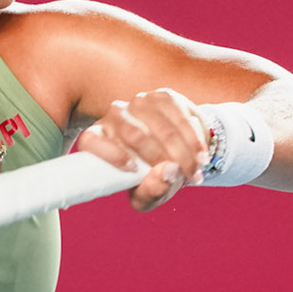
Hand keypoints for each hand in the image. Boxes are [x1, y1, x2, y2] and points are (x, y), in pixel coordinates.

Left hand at [74, 87, 210, 210]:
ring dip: (182, 152)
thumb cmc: (153, 176)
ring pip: (161, 127)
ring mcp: (138, 103)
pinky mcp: (162, 97)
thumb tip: (167, 173)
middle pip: (135, 135)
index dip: (111, 155)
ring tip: (195, 172)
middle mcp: (113, 117)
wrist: (178, 151)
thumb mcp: (148, 194)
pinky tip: (200, 155)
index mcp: (98, 140)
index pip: (91, 141)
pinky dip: (193, 139)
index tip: (133, 169)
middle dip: (162, 159)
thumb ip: (151, 192)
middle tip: (182, 178)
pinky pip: (179, 116)